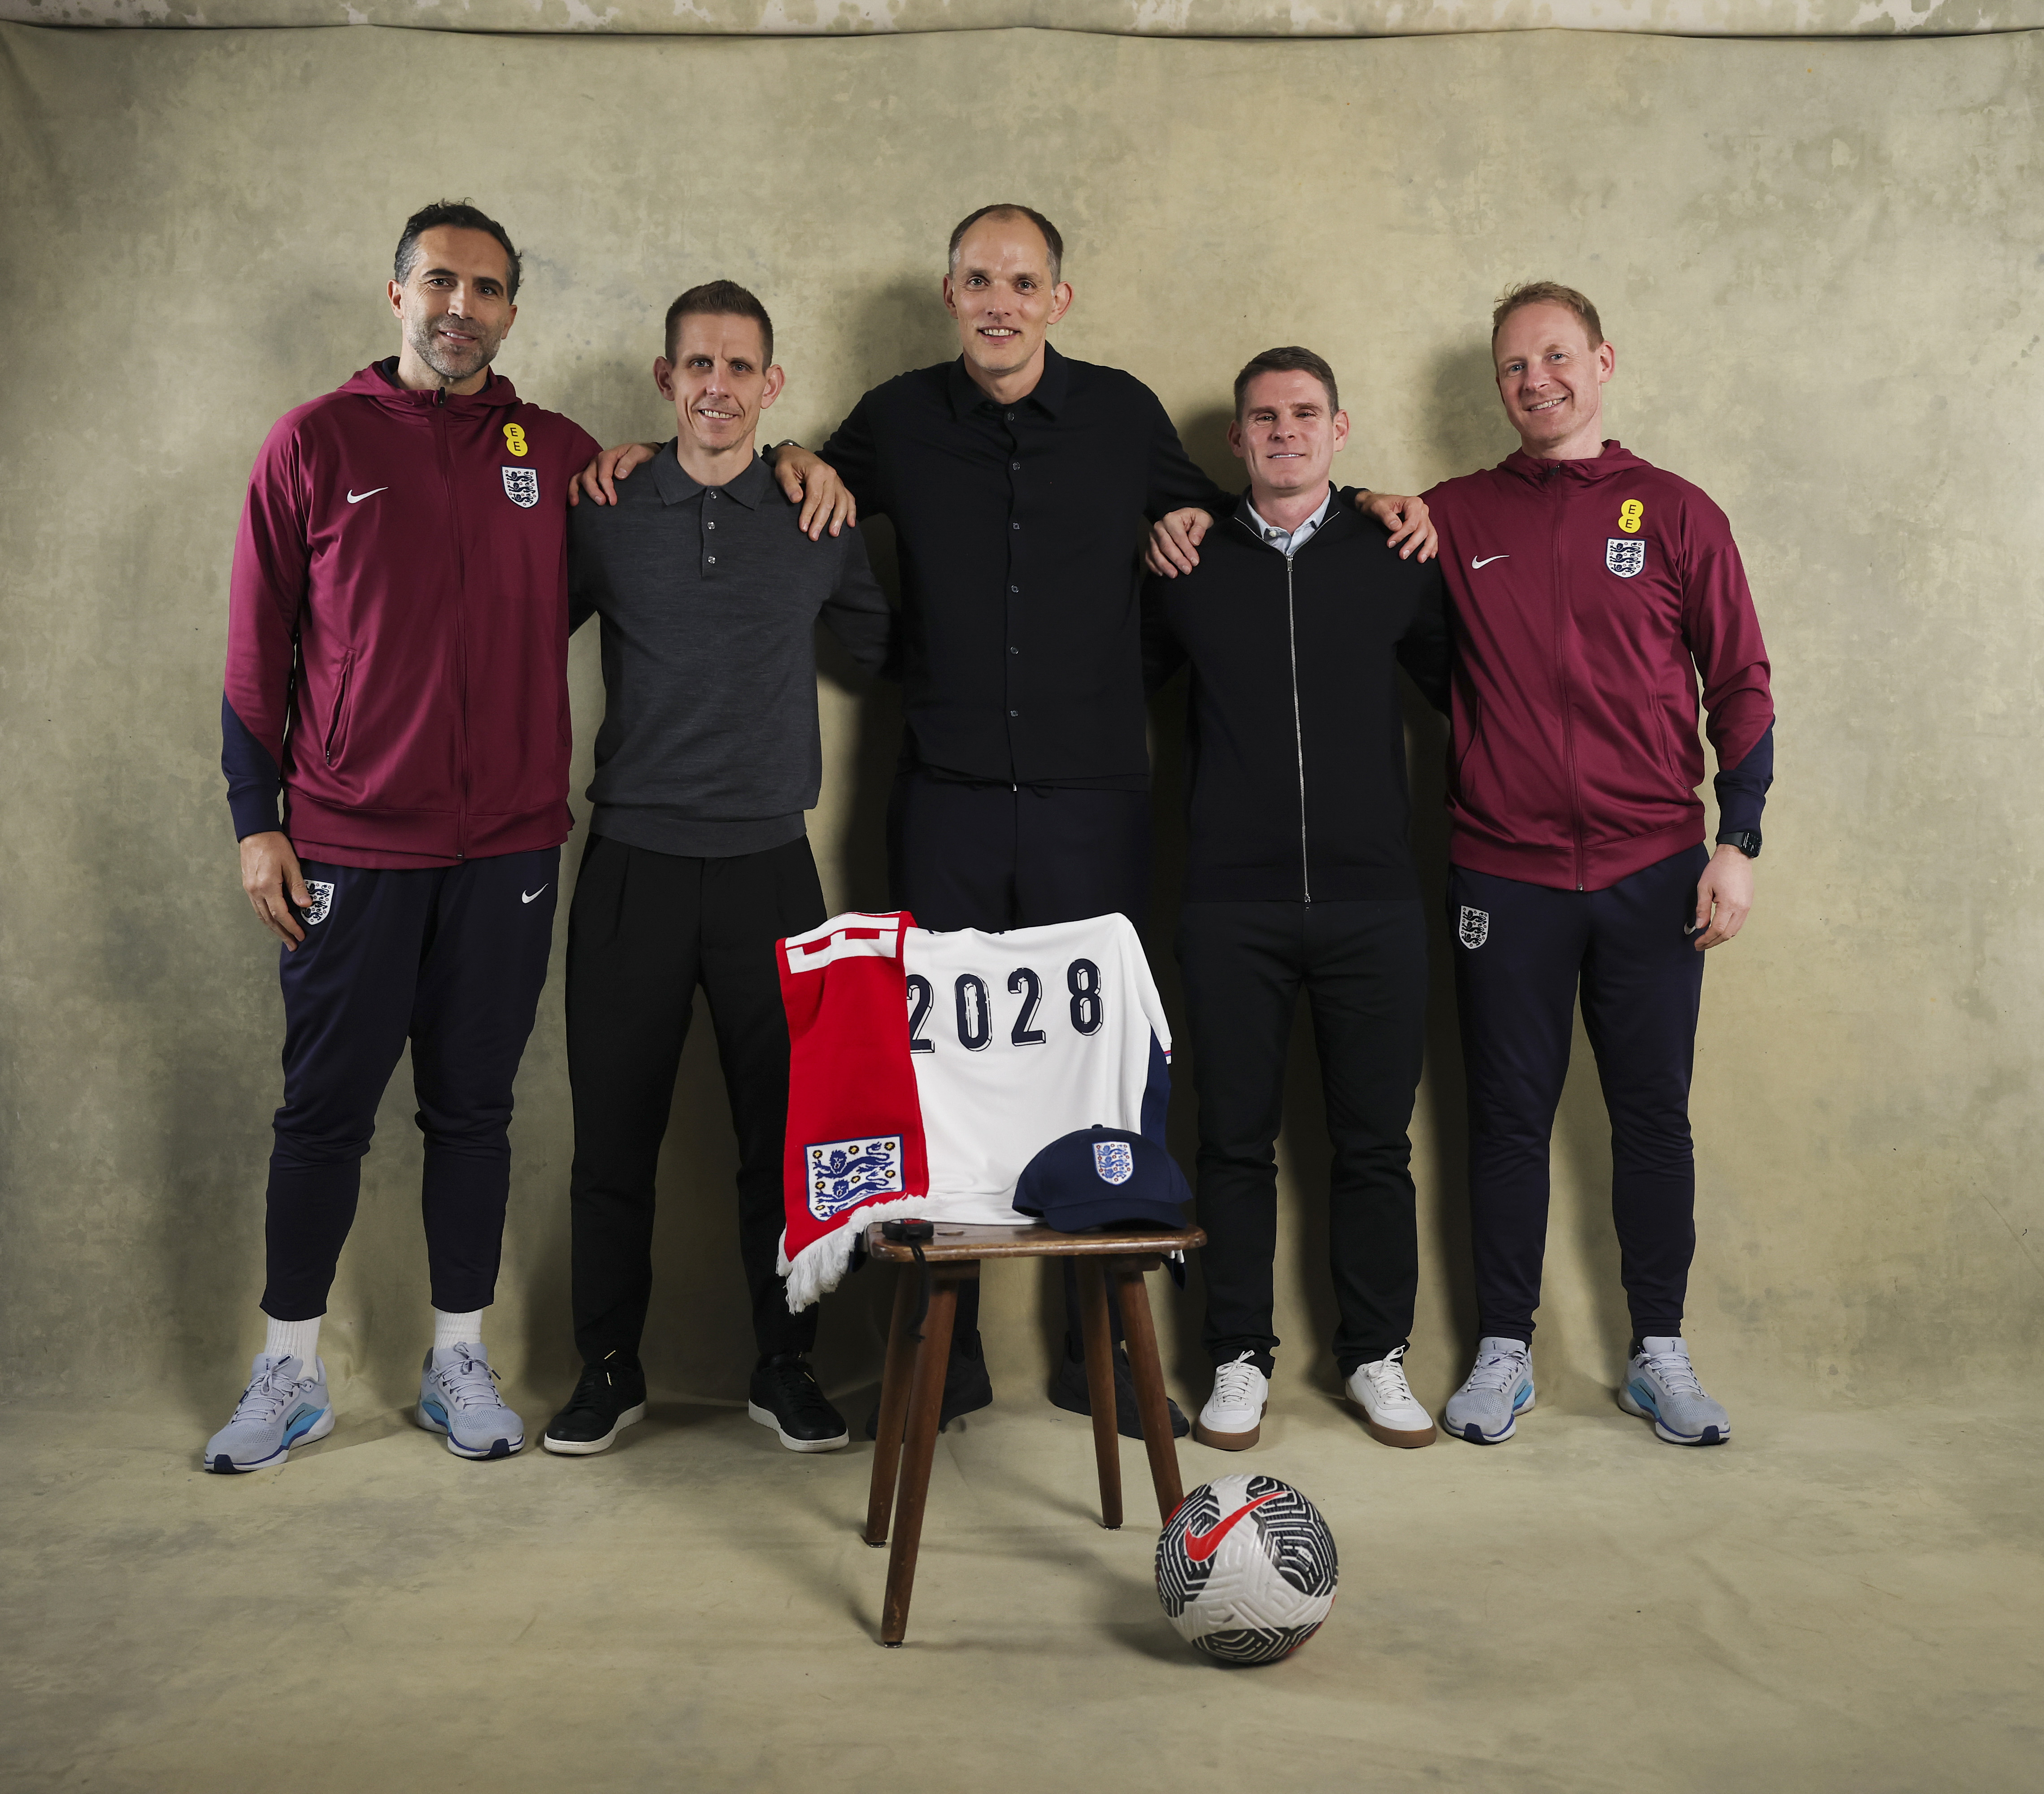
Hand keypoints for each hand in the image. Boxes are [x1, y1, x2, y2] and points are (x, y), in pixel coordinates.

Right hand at [241, 831, 310, 948]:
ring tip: (285, 938)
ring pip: (261, 915)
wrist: (255, 833)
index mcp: (267, 885)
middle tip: (294, 945)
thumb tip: (306, 905)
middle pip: (269, 919)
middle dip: (282, 934)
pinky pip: (257, 908)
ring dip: (273, 929)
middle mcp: (255, 890)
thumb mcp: (291, 863)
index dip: (291, 927)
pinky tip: (273, 922)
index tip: (301, 936)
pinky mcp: (248, 886)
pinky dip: (266, 918)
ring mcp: (249, 889)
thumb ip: (297, 885)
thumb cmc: (276, 845)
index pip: (280, 914)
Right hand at [569, 441, 657, 506]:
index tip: (613, 501)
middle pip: (589, 476)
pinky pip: (577, 480)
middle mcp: (597, 461)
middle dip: (593, 491)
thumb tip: (619, 475)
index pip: (604, 474)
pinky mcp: (591, 474)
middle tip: (602, 503)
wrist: (640, 455)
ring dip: (577, 491)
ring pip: (579, 478)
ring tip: (576, 503)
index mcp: (608, 456)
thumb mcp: (639, 453)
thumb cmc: (640, 455)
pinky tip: (573, 502)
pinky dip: (573, 490)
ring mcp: (592, 468)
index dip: (607, 488)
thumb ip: (630, 461)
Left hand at [768, 444, 856, 538]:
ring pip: (842, 502)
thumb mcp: (782, 471)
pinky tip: (850, 524)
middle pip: (828, 502)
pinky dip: (851, 511)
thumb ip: (789, 485)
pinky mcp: (839, 484)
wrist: (795, 454)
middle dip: (821, 521)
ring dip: (838, 519)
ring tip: (833, 534)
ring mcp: (837, 479)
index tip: (803, 528)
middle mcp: (830, 475)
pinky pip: (848, 498)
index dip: (809, 514)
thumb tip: (797, 499)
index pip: (815, 497)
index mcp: (817, 471)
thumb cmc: (788, 464)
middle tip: (814, 536)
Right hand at [1145, 508, 1212, 577]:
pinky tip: (1163, 574)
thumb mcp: (1203, 519)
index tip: (1195, 561)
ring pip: (1156, 554)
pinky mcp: (1149, 546)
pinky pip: (1149, 558)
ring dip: (1165, 566)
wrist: (1185, 521)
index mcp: (1171, 518)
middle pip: (1166, 546)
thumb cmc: (1194, 520)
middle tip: (1187, 570)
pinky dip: (1155, 567)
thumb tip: (1194, 541)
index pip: (1178, 536)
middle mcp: (1159, 527)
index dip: (1186, 550)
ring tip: (1175, 575)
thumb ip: (1200, 528)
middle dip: (1177, 560)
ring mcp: (1152, 537)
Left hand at [1359, 490, 1437, 561]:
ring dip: (1426, 548)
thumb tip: (1396, 526)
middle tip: (1402, 555)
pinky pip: (1432, 535)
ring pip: (1430, 534)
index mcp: (1413, 503)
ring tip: (1420, 560)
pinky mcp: (1424, 525)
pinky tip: (1431, 555)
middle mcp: (1422, 509)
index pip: (1412, 522)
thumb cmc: (1379, 505)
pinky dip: (1432, 546)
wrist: (1379, 504)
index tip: (1390, 543)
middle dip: (1413, 544)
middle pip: (1422, 529)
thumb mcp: (1378, 508)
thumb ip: (1386, 516)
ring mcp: (1424, 517)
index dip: (1402, 535)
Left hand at [1691, 845, 1754, 949]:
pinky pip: (1739, 923)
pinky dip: (1728, 930)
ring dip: (1721, 938)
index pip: (1717, 929)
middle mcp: (1741, 908)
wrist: (1736, 856)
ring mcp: (1747, 907)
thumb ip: (1702, 908)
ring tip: (1708, 940)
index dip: (1706, 939)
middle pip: (1727, 934)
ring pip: (1735, 931)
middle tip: (1700, 946)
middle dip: (1713, 942)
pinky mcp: (1748, 904)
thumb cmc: (1719, 868)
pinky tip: (1718, 930)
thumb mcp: (1704, 887)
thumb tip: (1700, 926)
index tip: (1697, 943)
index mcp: (1730, 904)